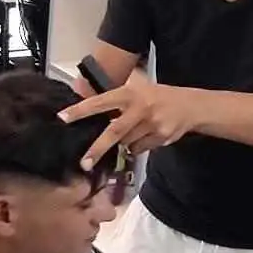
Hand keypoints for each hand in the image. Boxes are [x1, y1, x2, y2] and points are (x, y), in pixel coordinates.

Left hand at [59, 71, 200, 167]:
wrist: (190, 105)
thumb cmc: (158, 96)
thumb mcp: (137, 89)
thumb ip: (116, 99)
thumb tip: (87, 106)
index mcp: (130, 93)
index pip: (100, 102)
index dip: (80, 111)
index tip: (62, 118)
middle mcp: (140, 108)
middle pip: (114, 132)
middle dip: (98, 149)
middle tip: (84, 163)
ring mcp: (152, 124)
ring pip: (127, 144)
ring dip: (124, 143)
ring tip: (136, 130)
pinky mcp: (161, 137)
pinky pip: (139, 149)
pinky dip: (137, 146)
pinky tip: (148, 135)